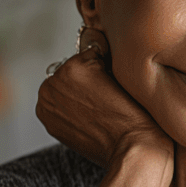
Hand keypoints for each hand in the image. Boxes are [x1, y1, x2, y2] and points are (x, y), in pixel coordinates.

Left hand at [37, 28, 173, 167]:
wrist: (134, 151)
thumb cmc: (138, 114)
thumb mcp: (126, 72)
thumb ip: (103, 52)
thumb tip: (91, 35)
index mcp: (73, 66)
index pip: (91, 53)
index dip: (107, 66)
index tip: (117, 82)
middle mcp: (53, 83)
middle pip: (74, 70)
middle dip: (89, 79)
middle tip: (110, 97)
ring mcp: (47, 104)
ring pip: (66, 87)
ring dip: (79, 92)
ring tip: (102, 109)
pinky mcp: (49, 121)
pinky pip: (61, 104)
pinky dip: (72, 108)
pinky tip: (92, 118)